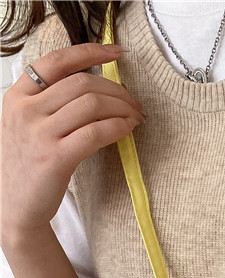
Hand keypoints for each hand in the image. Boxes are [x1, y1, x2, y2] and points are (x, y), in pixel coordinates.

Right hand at [1, 42, 144, 239]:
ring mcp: (39, 133)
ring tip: (136, 117)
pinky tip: (128, 129)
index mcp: (18, 95)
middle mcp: (26, 110)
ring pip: (91, 105)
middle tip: (135, 103)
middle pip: (82, 83)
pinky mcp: (55, 157)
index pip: (57, 61)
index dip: (91, 52)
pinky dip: (118, 127)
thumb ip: (50, 103)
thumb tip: (95, 87)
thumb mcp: (27, 125)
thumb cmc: (29, 165)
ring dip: (122, 108)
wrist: (16, 207)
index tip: (118, 52)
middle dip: (117, 90)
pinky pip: (95, 133)